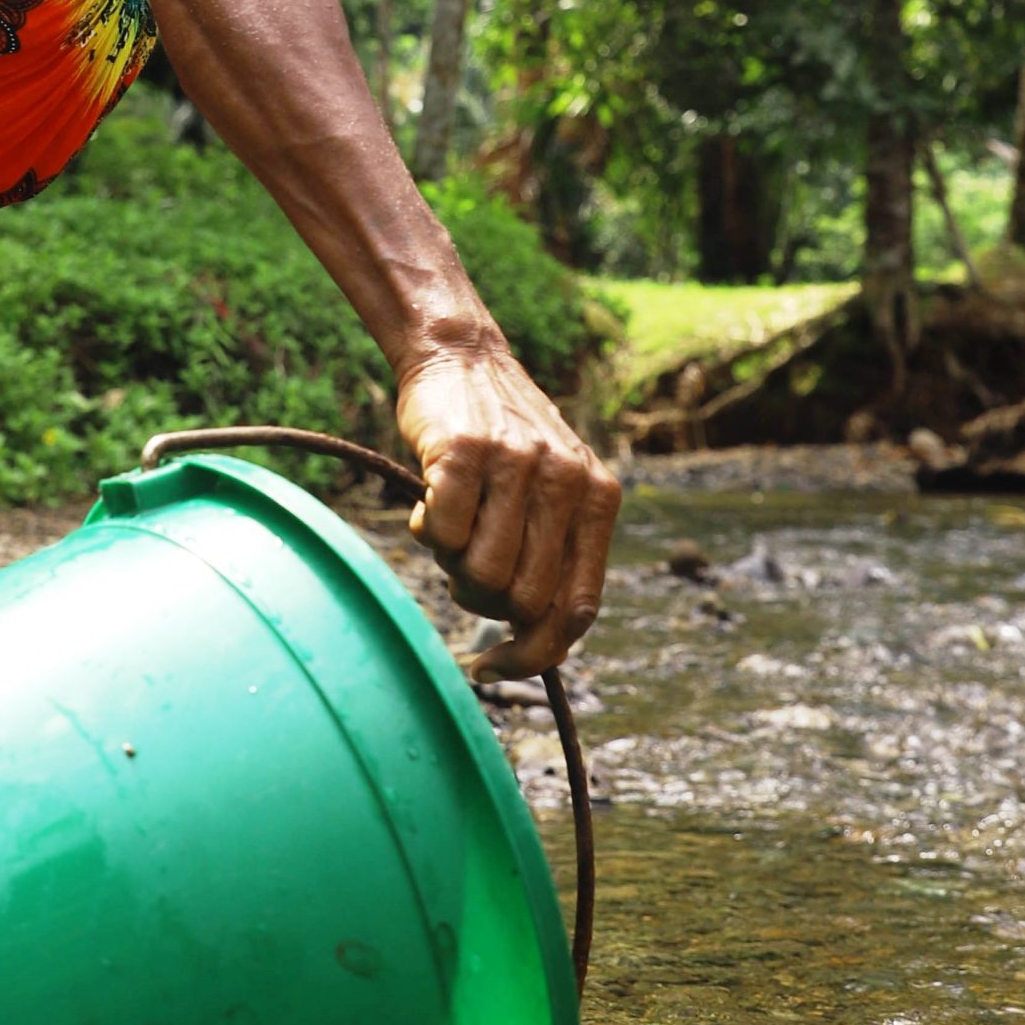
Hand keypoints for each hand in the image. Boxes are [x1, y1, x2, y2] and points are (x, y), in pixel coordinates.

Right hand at [397, 343, 621, 680]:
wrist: (462, 356)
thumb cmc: (501, 440)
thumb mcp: (553, 489)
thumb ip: (554, 553)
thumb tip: (533, 641)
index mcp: (598, 499)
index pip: (578, 610)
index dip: (535, 654)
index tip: (494, 667)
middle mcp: (568, 481)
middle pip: (523, 602)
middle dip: (483, 603)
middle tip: (464, 566)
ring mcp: (519, 463)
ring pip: (482, 574)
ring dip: (452, 566)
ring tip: (450, 527)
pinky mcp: (466, 450)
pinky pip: (441, 534)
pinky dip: (426, 532)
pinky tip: (428, 501)